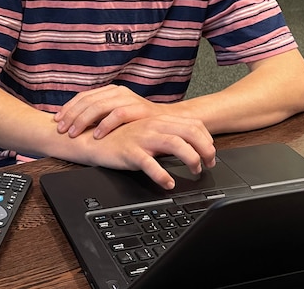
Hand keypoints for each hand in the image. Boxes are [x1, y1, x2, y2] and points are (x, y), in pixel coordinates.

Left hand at [54, 84, 164, 138]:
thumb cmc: (139, 123)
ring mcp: (128, 99)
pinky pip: (118, 115)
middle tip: (61, 129)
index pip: (83, 96)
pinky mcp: (139, 109)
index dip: (68, 108)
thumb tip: (73, 122)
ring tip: (74, 133)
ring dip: (83, 121)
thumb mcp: (116, 115)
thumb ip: (99, 115)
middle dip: (72, 116)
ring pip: (99, 106)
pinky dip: (105, 125)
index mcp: (110, 91)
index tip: (56, 121)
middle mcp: (118, 92)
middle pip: (88, 101)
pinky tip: (96, 135)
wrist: (169, 123)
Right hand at [79, 115, 216, 189]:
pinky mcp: (130, 151)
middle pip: (190, 133)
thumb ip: (167, 136)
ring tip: (194, 172)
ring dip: (190, 159)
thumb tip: (190, 148)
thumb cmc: (121, 139)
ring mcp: (142, 138)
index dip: (207, 140)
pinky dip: (162, 175)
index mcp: (159, 120)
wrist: (92, 140)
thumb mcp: (147, 133)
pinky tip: (168, 183)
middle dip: (205, 150)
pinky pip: (150, 163)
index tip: (211, 155)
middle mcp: (153, 126)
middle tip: (208, 165)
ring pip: (175, 144)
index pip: (193, 125)